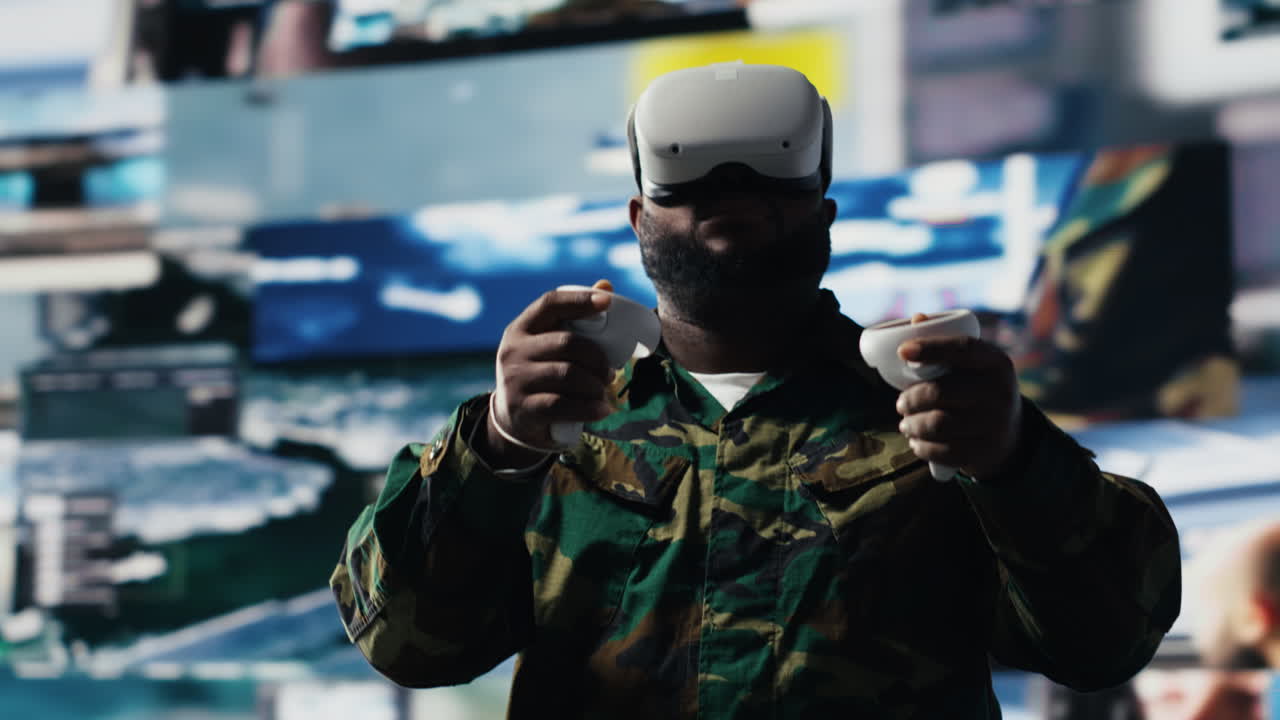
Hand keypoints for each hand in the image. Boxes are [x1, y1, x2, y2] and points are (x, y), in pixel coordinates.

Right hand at [483, 280, 615, 463]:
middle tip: (610, 371)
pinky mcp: (523, 408)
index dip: (579, 299)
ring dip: (594, 384)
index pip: (549, 304)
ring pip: (567, 374)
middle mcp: (513, 351)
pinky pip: (562, 405)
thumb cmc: (539, 372)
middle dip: (596, 356)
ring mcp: (515, 379)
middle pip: (566, 342)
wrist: (511, 419)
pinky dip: (589, 408)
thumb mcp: (546, 345)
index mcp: (521, 328)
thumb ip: (573, 318)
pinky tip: (602, 409)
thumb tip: (605, 285)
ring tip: (603, 390)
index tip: (606, 302)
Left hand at [894, 336, 1023, 479]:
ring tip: (906, 424)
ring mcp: (995, 424)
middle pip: (939, 392)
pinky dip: (921, 447)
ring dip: (911, 425)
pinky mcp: (985, 451)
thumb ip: (946, 345)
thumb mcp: (974, 366)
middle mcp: (1000, 391)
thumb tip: (916, 319)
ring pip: (936, 424)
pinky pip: (942, 451)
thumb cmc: (978, 391)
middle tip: (900, 404)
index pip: (962, 349)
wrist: (1011, 436)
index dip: (930, 348)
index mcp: (997, 362)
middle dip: (910, 399)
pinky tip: (917, 443)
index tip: (903, 351)